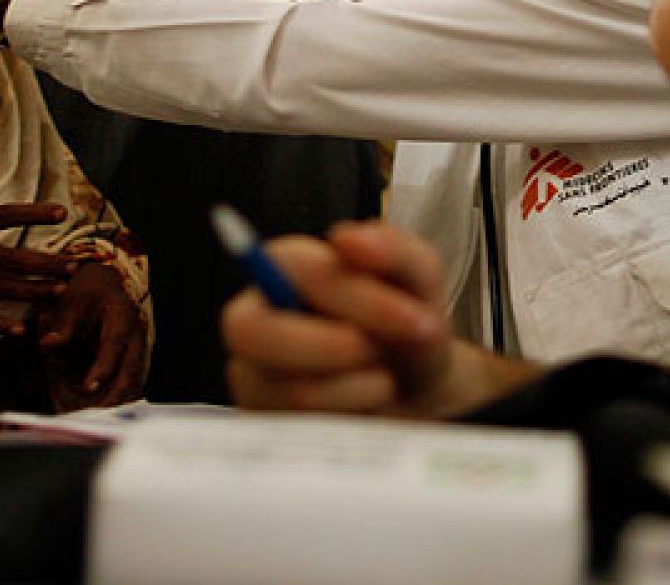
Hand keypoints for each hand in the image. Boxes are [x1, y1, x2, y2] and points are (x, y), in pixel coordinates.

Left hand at [32, 261, 148, 408]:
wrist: (103, 283)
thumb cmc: (85, 291)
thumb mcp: (70, 301)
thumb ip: (61, 325)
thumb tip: (47, 344)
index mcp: (122, 313)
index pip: (114, 345)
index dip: (103, 368)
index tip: (89, 388)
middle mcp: (137, 331)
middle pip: (132, 369)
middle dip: (116, 395)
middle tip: (96, 417)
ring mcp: (139, 346)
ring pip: (135, 379)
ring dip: (119, 401)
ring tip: (99, 421)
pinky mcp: (134, 358)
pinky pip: (131, 382)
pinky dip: (119, 398)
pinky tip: (104, 413)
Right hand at [222, 222, 451, 415]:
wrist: (415, 390)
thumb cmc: (405, 326)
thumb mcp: (419, 280)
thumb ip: (393, 249)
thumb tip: (347, 237)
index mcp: (284, 265)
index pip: (295, 272)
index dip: (356, 298)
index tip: (416, 320)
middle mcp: (254, 317)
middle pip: (254, 332)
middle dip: (333, 351)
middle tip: (381, 360)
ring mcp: (250, 374)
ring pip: (289, 390)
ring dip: (356, 390)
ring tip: (378, 380)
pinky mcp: (260, 422)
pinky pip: (297, 431)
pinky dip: (347, 421)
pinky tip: (361, 407)